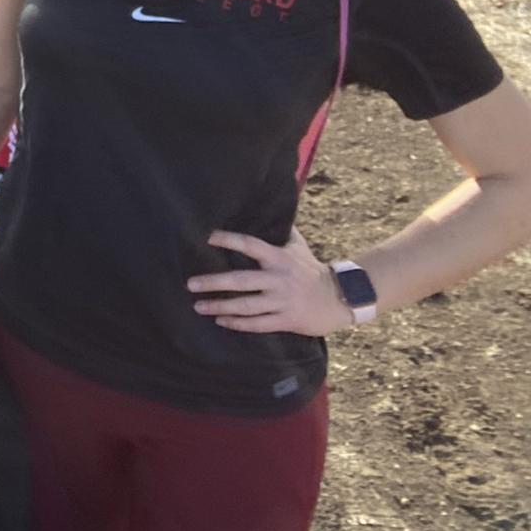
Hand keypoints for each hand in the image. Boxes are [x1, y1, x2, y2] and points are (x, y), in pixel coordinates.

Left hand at [187, 228, 350, 335]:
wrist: (340, 299)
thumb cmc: (312, 269)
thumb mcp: (298, 246)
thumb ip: (281, 230)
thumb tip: (267, 206)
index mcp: (279, 258)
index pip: (250, 244)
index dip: (229, 239)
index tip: (207, 236)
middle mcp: (278, 279)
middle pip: (242, 280)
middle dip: (214, 283)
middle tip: (190, 284)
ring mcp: (282, 301)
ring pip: (246, 306)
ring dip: (220, 307)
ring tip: (199, 306)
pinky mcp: (286, 320)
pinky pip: (258, 324)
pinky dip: (238, 324)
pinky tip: (221, 321)